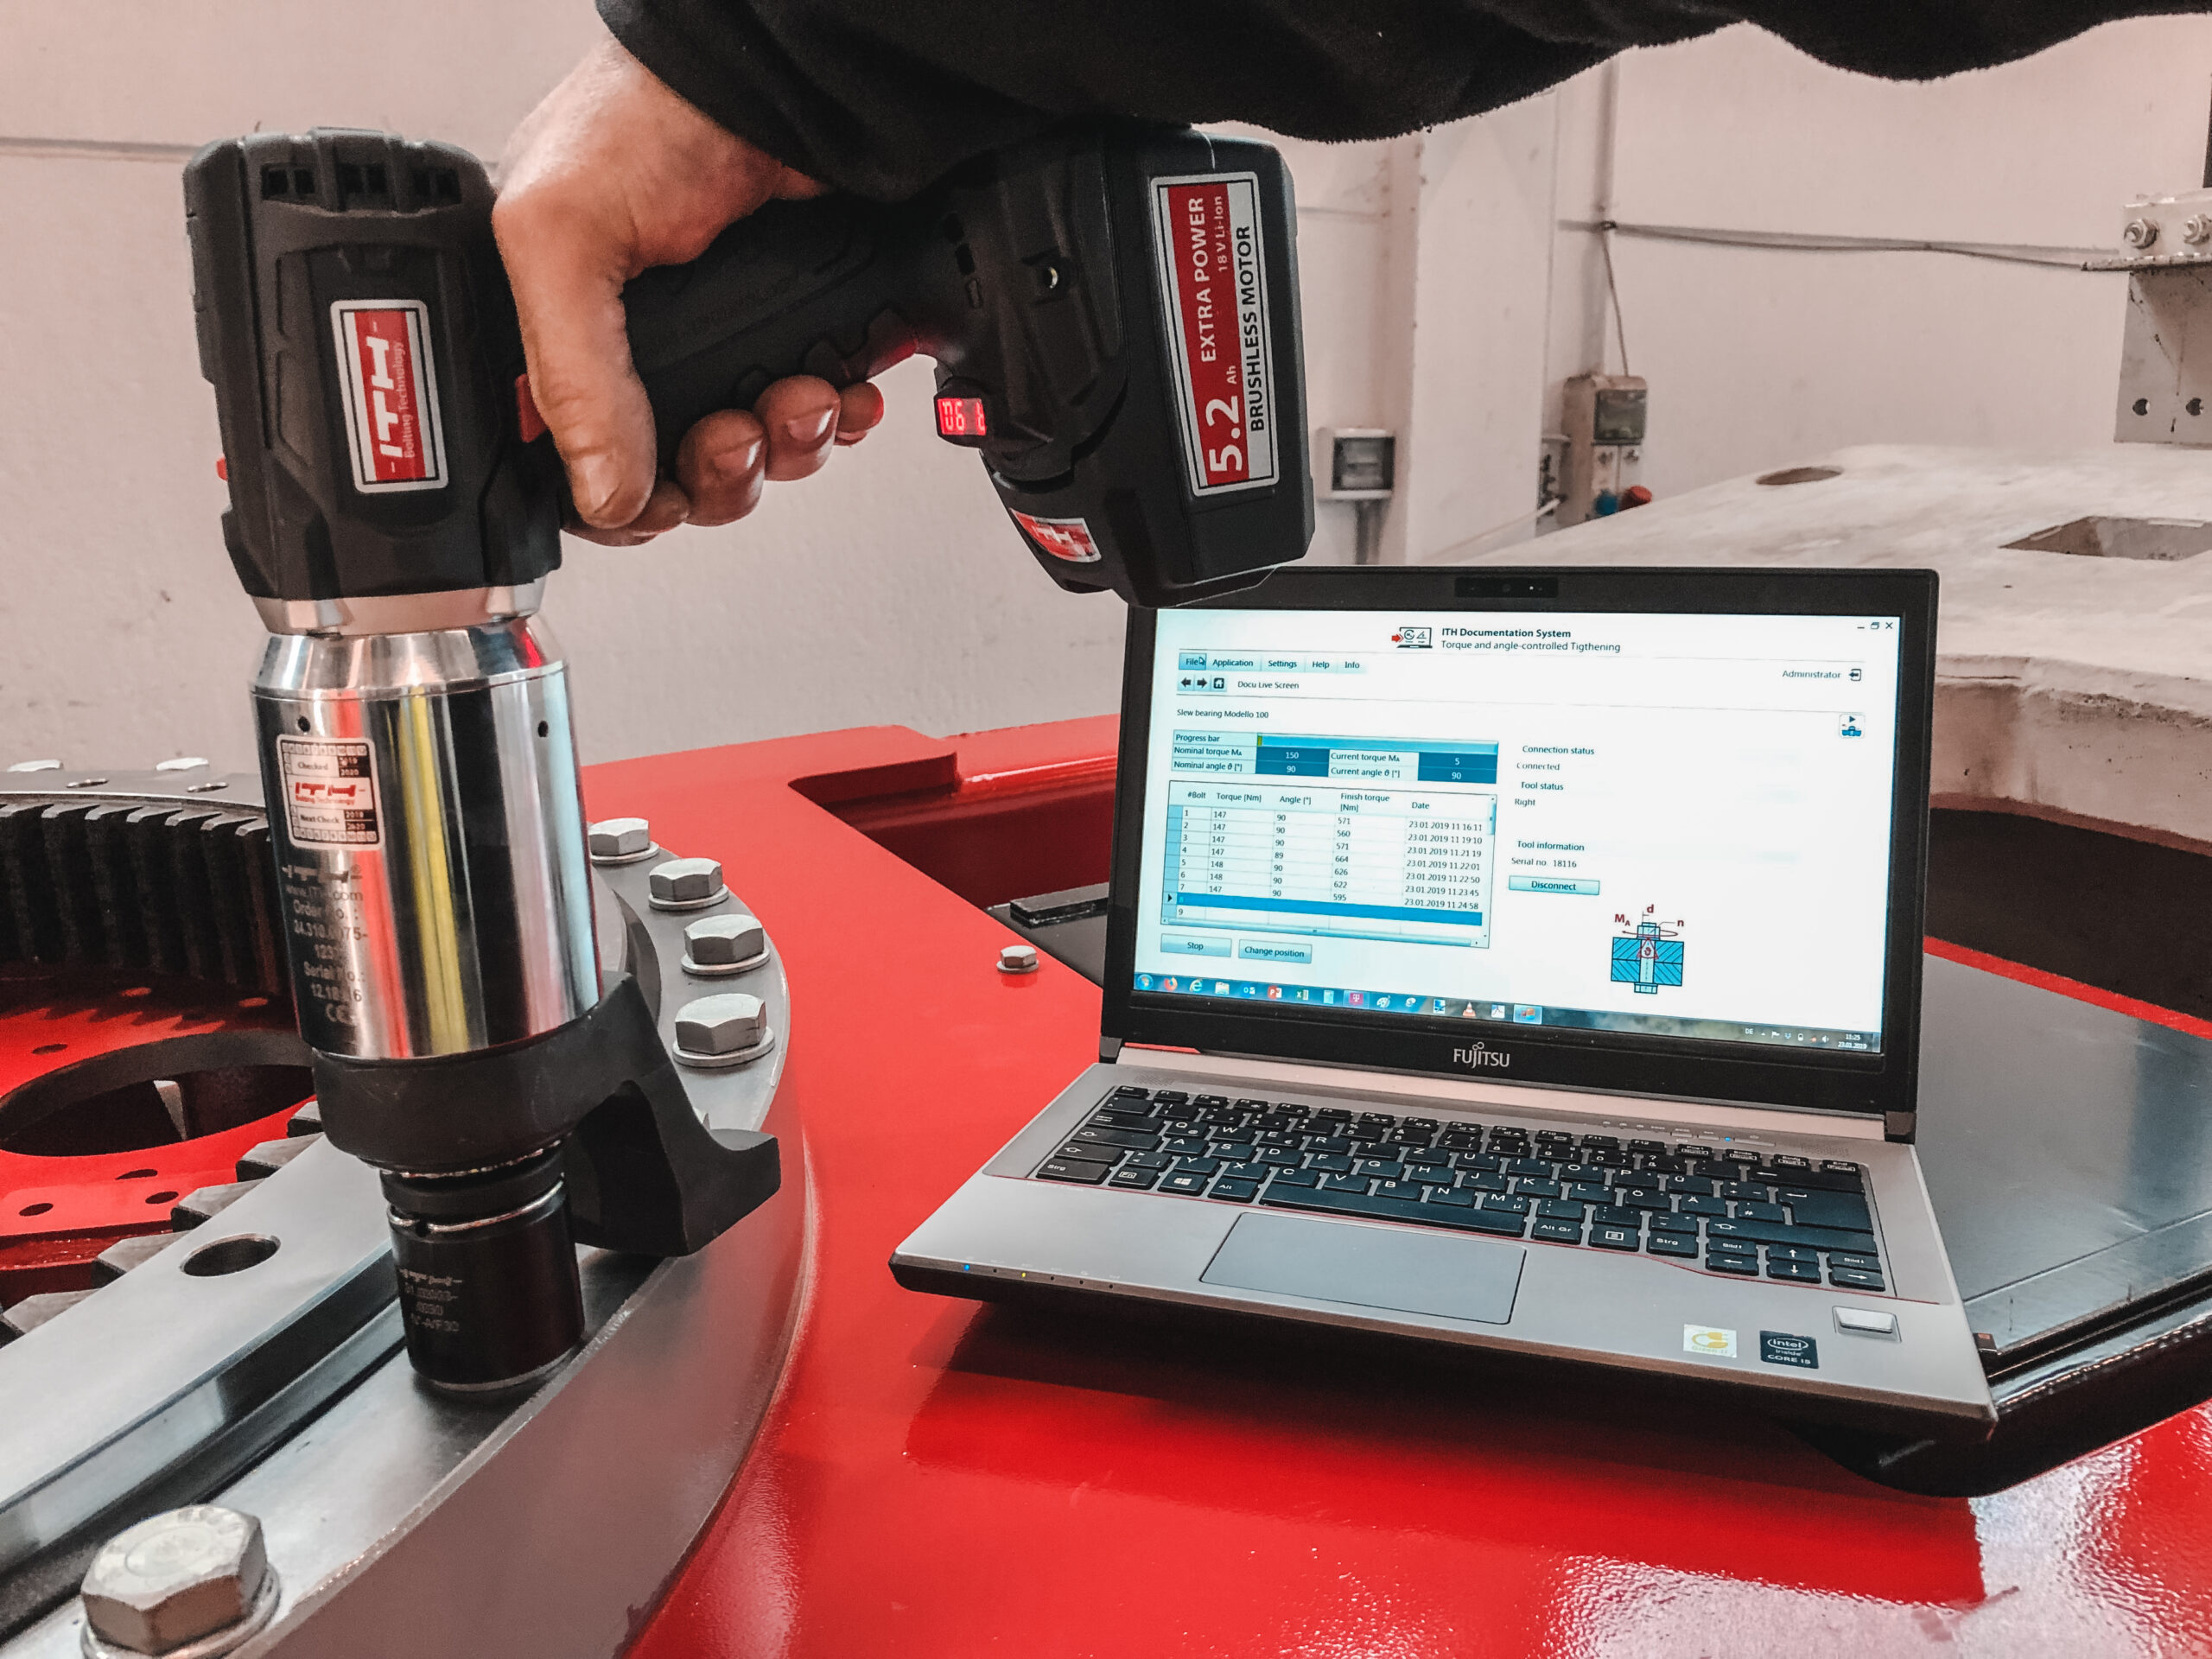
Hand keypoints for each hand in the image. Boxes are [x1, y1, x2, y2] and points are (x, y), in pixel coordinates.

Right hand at [495, 31, 885, 545]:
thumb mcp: (561, 234)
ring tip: (798, 396)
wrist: (778, 76)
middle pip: (671, 476)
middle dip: (716, 474)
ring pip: (749, 458)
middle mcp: (640, 345)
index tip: (659, 497)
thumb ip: (572, 376)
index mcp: (562, 328)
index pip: (572, 461)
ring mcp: (722, 344)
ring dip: (783, 447)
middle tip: (734, 433)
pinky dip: (833, 417)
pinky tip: (840, 390)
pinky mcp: (794, 334)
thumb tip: (601, 494)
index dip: (619, 500)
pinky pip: (812, 418)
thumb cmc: (649, 112)